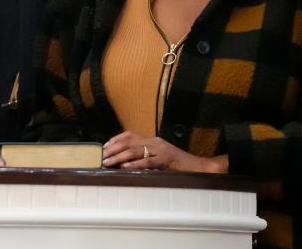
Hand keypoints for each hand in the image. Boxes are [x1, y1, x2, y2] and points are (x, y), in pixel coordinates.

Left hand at [102, 131, 226, 172]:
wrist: (199, 167)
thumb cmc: (178, 164)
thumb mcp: (159, 156)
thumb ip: (145, 156)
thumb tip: (125, 162)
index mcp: (152, 140)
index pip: (129, 135)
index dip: (115, 140)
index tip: (104, 147)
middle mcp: (155, 141)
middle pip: (128, 142)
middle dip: (113, 149)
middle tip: (101, 157)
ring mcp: (161, 150)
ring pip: (135, 151)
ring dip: (119, 157)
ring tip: (108, 162)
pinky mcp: (167, 160)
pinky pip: (148, 161)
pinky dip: (135, 164)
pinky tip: (126, 167)